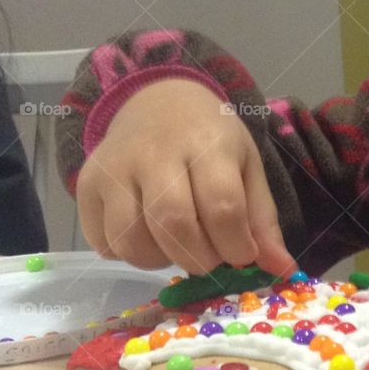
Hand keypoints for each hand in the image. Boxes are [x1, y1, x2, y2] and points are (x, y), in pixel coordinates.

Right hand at [76, 78, 296, 276]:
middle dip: (199, 259)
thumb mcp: (247, 167)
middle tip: (209, 258)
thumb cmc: (210, 138)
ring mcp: (114, 167)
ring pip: (131, 240)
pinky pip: (102, 241)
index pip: (222, 207)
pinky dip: (127, 253)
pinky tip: (146, 235)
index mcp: (206, 143)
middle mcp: (154, 152)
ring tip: (176, 245)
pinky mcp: (86, 184)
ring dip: (160, 260)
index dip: (236, 246)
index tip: (241, 254)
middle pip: (173, 225)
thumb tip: (281, 269)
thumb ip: (262, 220)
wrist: (157, 100)